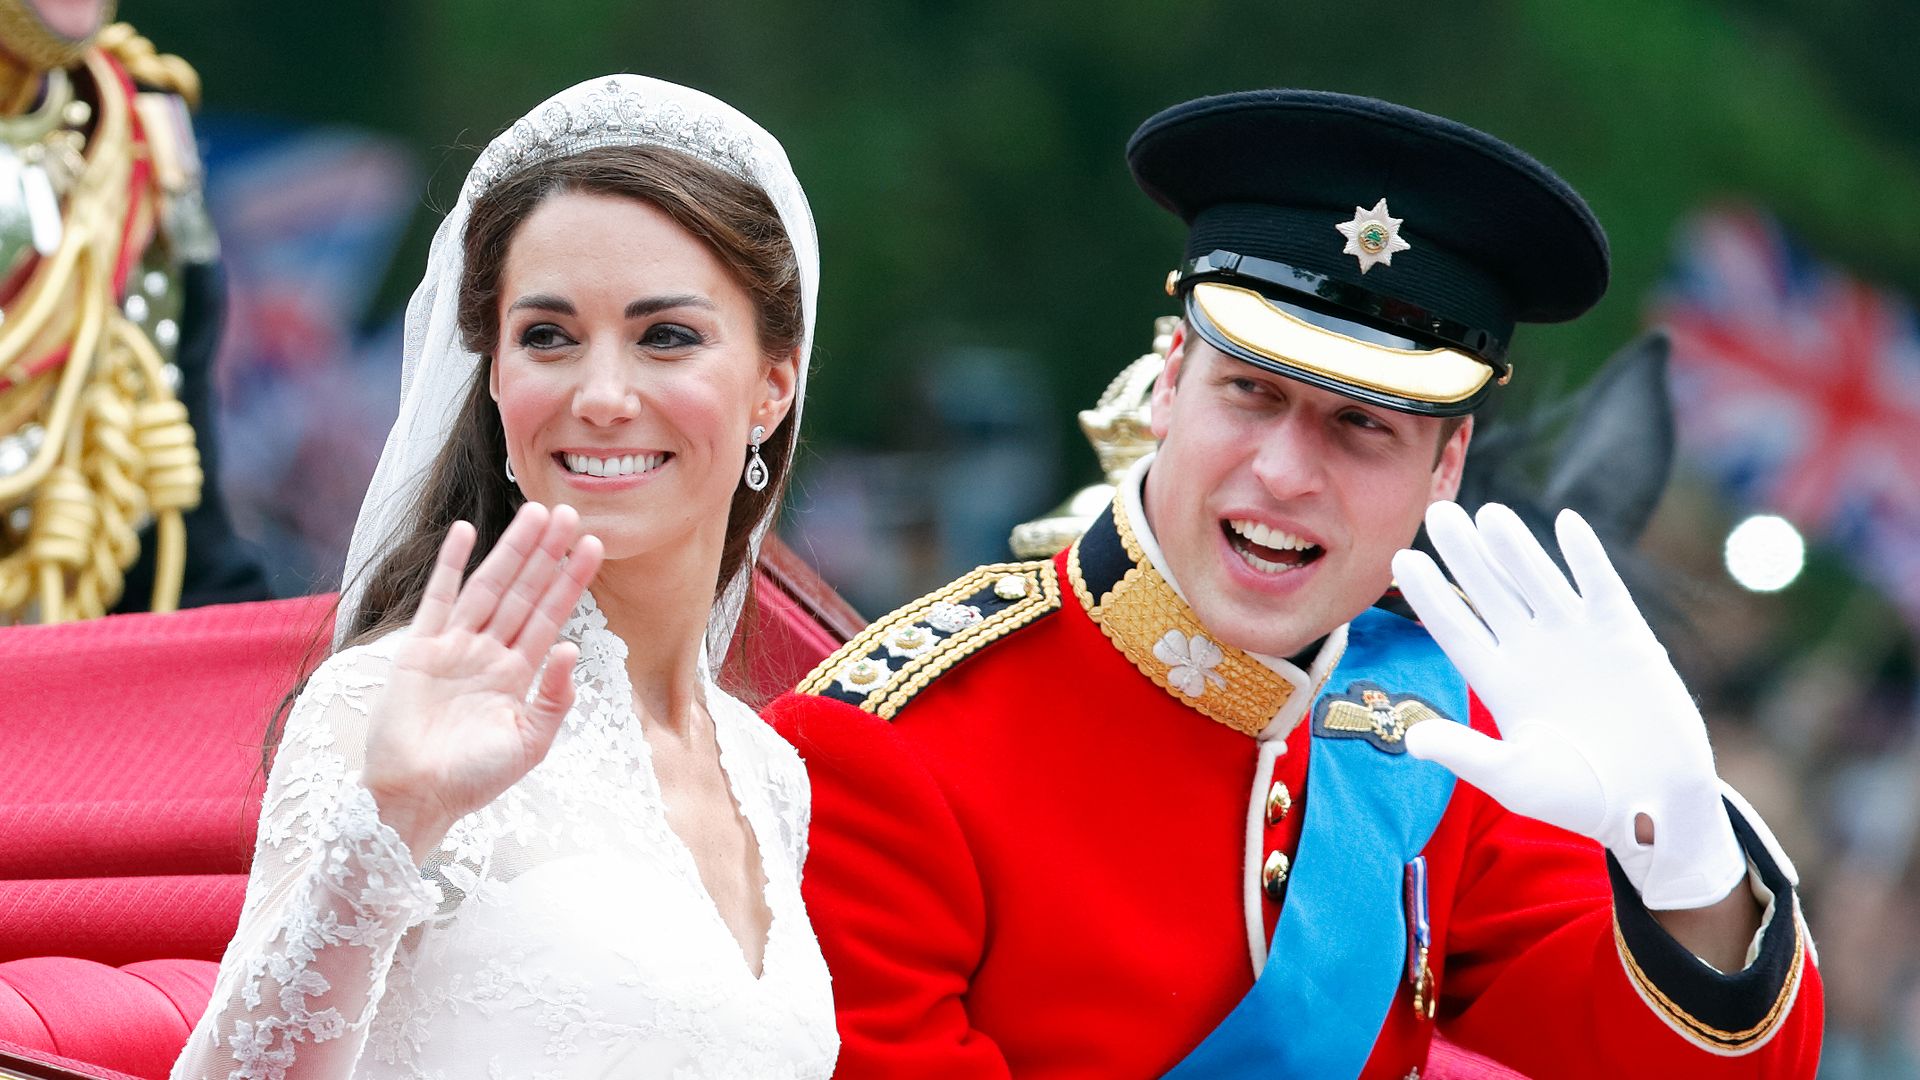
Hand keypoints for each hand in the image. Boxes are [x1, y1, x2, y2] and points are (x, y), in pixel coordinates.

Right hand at [363, 503, 603, 858]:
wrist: (416, 798)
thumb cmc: (473, 780)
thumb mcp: (530, 743)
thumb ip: (554, 698)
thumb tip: (571, 647)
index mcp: (518, 675)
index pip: (551, 616)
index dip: (571, 581)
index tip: (594, 546)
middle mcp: (489, 654)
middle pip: (524, 591)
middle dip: (547, 554)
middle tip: (570, 512)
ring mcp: (454, 648)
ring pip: (490, 587)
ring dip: (512, 550)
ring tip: (535, 513)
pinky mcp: (419, 650)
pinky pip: (439, 599)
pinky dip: (451, 565)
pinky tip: (466, 532)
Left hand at [1390, 502, 1744, 909]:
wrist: (1655, 806)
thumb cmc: (1581, 798)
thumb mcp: (1516, 779)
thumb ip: (1467, 755)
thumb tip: (1412, 740)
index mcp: (1499, 682)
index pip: (1455, 628)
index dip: (1430, 595)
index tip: (1400, 560)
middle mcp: (1532, 652)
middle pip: (1489, 592)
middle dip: (1463, 554)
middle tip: (1436, 511)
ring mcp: (1577, 640)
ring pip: (1538, 581)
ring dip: (1515, 547)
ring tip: (1488, 512)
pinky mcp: (1625, 637)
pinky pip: (1601, 588)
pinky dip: (1586, 557)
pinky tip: (1566, 523)